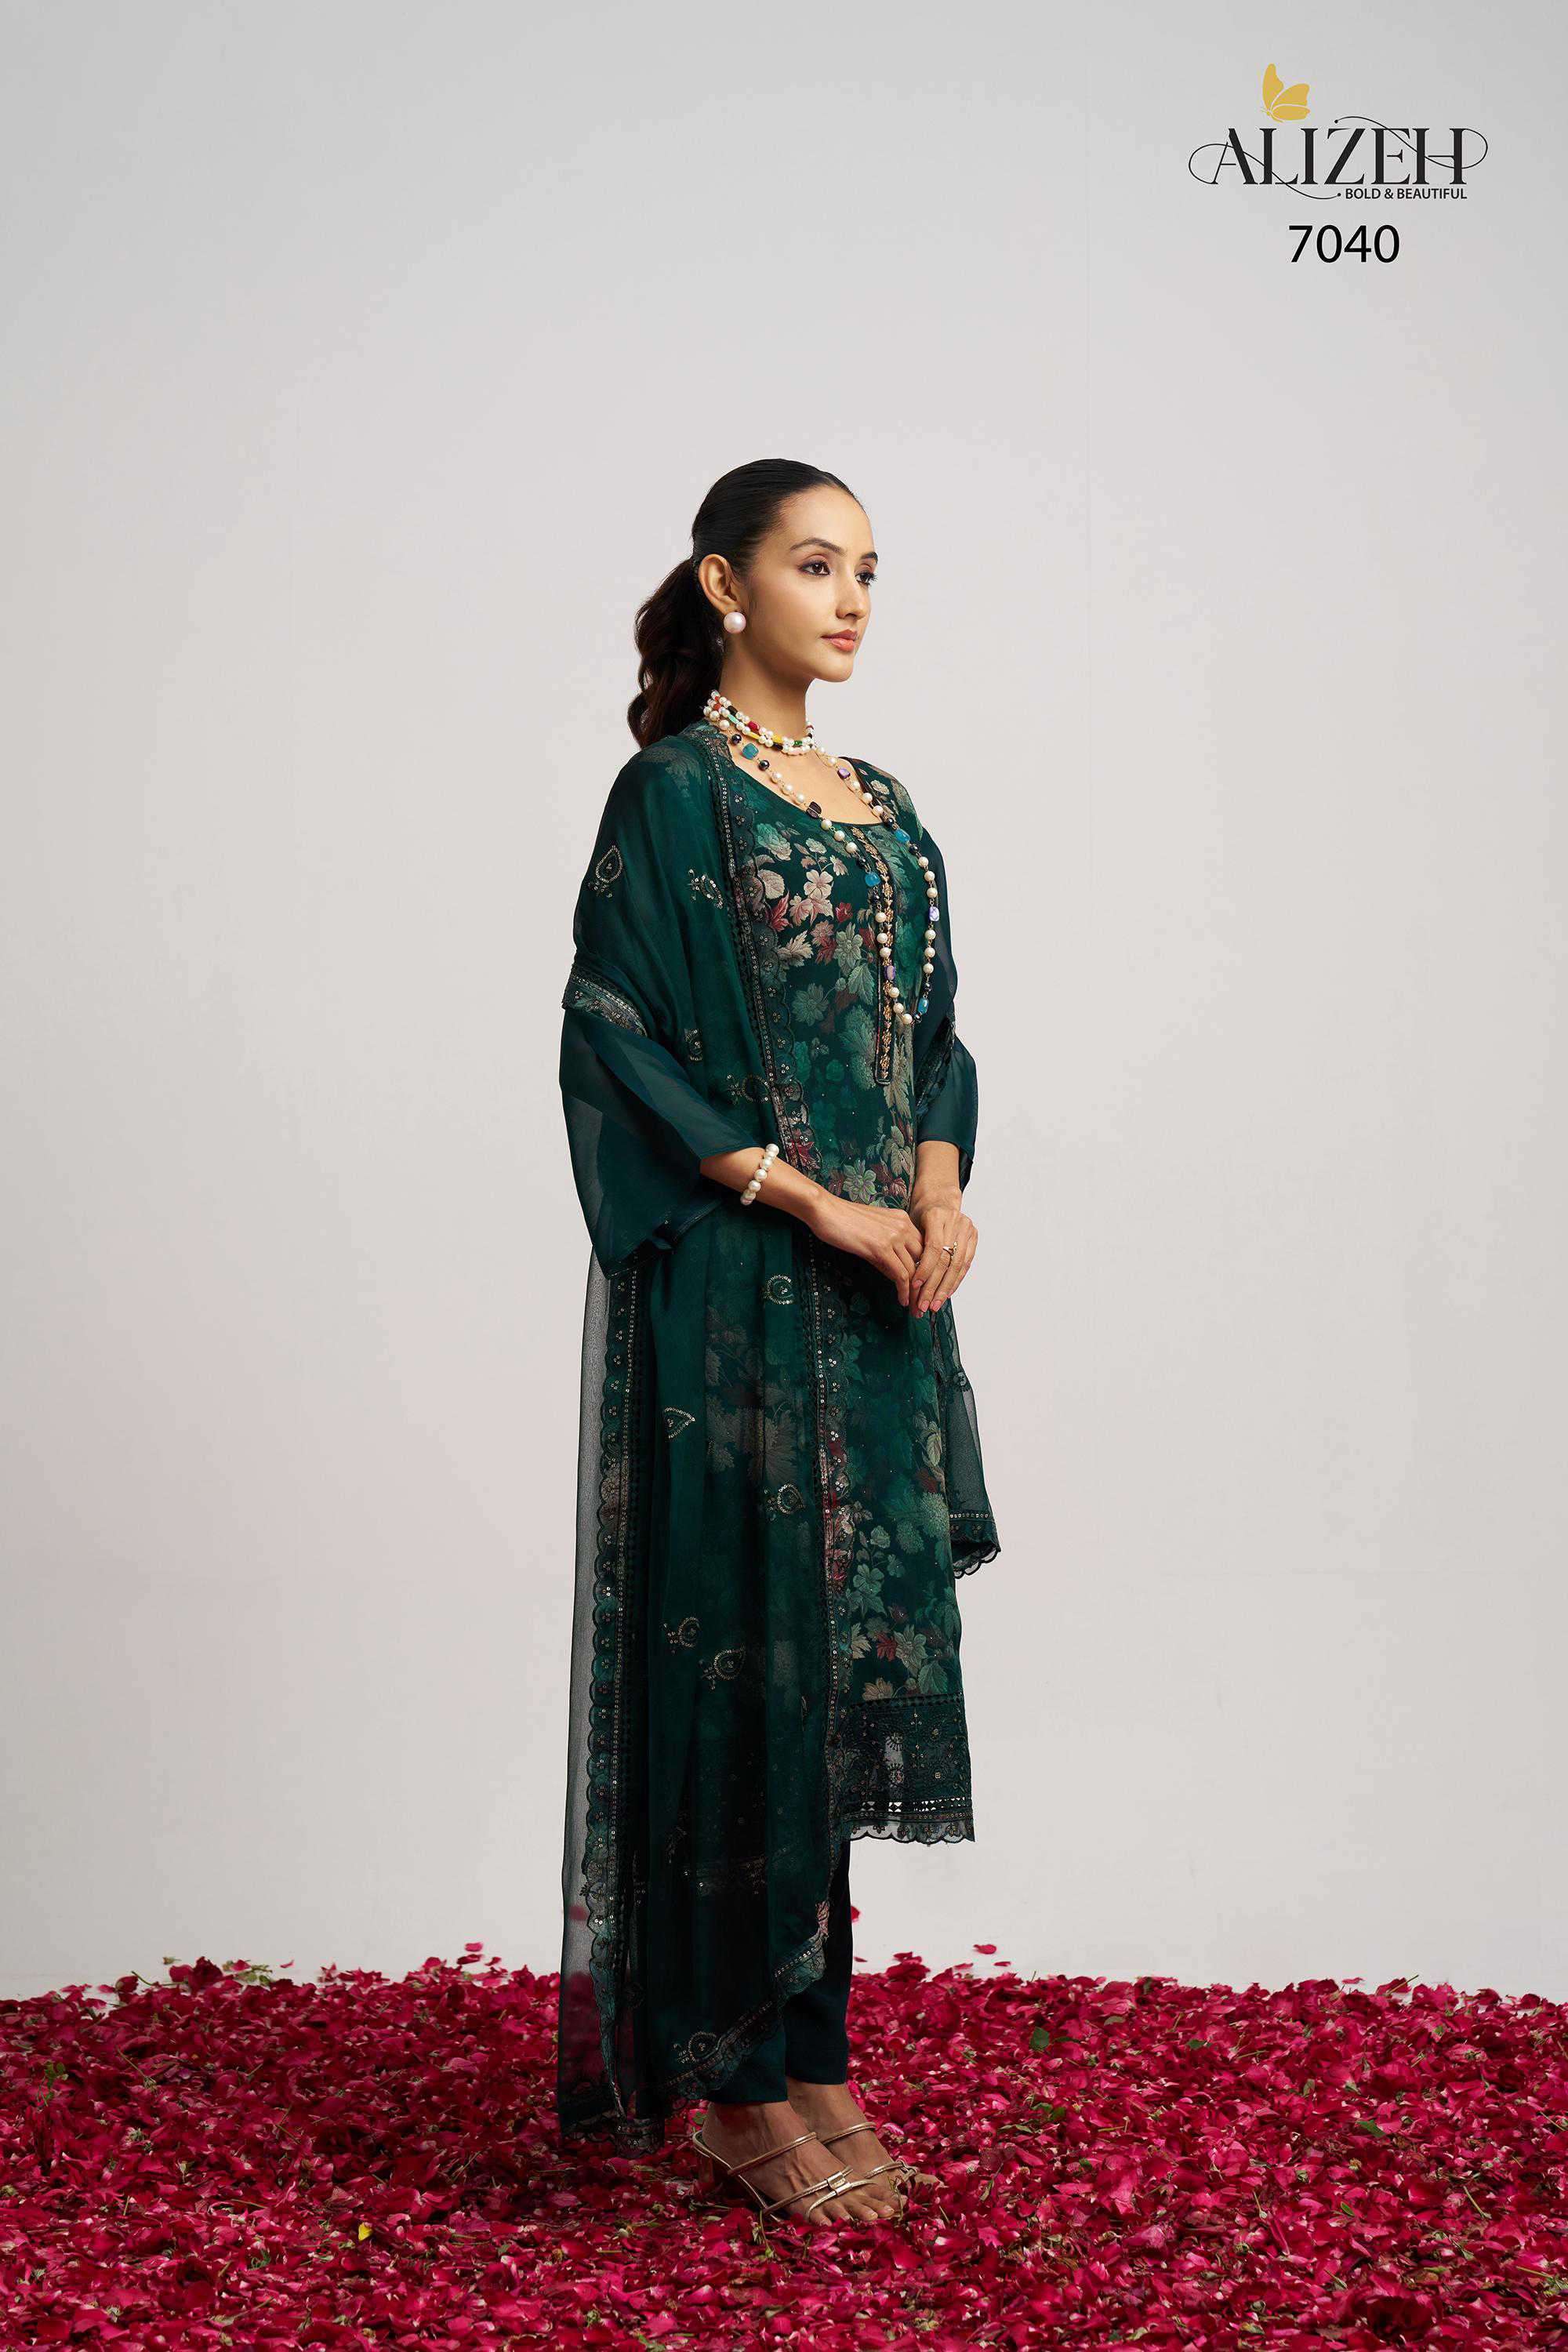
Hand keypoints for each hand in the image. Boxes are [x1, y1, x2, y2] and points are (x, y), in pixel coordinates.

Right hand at [806, 1191, 925, 1306]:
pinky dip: (904, 1291)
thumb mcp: (874, 1231)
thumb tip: (897, 1273)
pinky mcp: (881, 1248)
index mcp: (903, 1220)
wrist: (825, 1210)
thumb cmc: (843, 1220)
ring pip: (915, 1271)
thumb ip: (888, 1248)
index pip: (924, 1249)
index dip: (927, 1271)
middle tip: (922, 1303)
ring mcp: (894, 1236)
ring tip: (914, 1308)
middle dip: (925, 1285)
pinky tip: (902, 1300)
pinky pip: (901, 1275)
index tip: (925, 1288)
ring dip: (916, 1293)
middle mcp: (903, 1226)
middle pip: (924, 1261)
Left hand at [906, 1189, 977, 1315]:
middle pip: (946, 1260)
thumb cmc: (921, 1215)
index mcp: (937, 1216)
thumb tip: (904, 1279)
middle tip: (924, 1304)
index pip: (933, 1249)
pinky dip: (955, 1280)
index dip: (924, 1270)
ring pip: (958, 1265)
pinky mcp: (974, 1236)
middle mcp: (955, 1221)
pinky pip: (966, 1263)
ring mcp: (967, 1228)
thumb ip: (912, 1248)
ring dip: (945, 1288)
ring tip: (935, 1305)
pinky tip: (946, 1294)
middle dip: (934, 1286)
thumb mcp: (912, 1225)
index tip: (914, 1288)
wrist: (939, 1199)